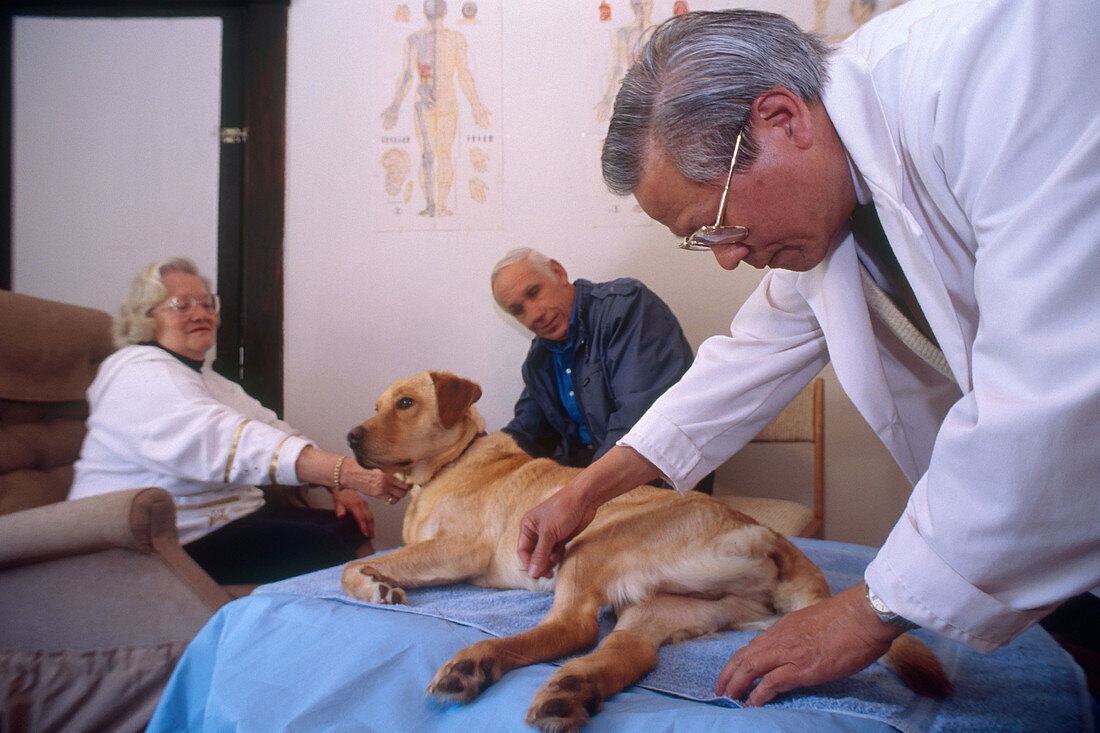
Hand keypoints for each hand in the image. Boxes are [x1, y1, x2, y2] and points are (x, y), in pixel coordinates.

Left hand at [333, 488, 374, 536]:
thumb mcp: (337, 502)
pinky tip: (370, 527)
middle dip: (370, 528)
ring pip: (370, 516)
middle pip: (368, 517)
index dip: (363, 526)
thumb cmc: (340, 496)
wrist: (343, 487)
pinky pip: (370, 514)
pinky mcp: (365, 504)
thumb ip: (339, 509)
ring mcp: (365, 504)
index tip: (365, 534)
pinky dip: (371, 521)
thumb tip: (340, 516)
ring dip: (372, 526)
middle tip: (370, 537)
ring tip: (372, 534)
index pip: (361, 517)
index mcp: (355, 504)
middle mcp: (362, 504)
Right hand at [343, 463, 411, 504]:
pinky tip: (391, 495)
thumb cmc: (364, 468)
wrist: (352, 474)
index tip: (410, 481)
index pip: (405, 479)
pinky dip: (393, 499)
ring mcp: (382, 489)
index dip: (409, 481)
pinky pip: (391, 500)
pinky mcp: (377, 495)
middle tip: (406, 487)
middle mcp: (386, 481)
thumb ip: (390, 469)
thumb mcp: (379, 465)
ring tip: (399, 491)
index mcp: (387, 472)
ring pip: (399, 496)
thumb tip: (402, 472)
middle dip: (406, 488)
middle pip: (404, 489)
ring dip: (401, 494)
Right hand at [517, 446, 660, 578]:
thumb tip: (532, 573)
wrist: (584, 499)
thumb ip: (540, 554)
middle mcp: (536, 531)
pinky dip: (558, 555)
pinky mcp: (561, 537)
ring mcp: (549, 534)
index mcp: (528, 526)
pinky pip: (555, 552)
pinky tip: (562, 552)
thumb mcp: (549, 533)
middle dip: (540, 564)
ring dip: (550, 561)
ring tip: (556, 560)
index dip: (528, 563)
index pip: (523, 551)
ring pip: (545, 555)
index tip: (536, 574)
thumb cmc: (563, 510)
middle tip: (548, 574)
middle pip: (534, 555)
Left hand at [714, 583, 901, 705]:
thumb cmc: (849, 619)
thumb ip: (801, 636)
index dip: (738, 662)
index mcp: (784, 627)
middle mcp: (781, 638)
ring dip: (736, 684)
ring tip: (728, 698)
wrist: (864, 615)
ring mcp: (790, 653)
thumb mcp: (815, 625)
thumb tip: (799, 650)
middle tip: (720, 690)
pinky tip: (752, 703)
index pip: (752, 646)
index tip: (730, 673)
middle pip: (744, 657)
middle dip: (728, 675)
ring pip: (751, 668)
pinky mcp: (802, 668)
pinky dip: (758, 694)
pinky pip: (771, 682)